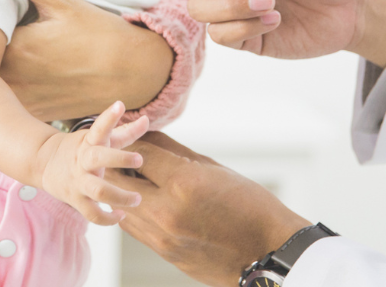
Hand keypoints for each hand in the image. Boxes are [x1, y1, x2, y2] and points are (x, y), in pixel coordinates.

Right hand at [36, 101, 148, 224]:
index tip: (120, 105)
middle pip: (98, 157)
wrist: (43, 162)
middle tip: (139, 159)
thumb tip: (147, 120)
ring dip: (120, 196)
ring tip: (137, 199)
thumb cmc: (81, 149)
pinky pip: (92, 214)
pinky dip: (107, 219)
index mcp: (89, 142)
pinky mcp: (76, 199)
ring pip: (98, 190)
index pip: (99, 127)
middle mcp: (83, 160)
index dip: (109, 117)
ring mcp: (79, 181)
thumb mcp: (100, 138)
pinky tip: (121, 216)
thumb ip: (125, 132)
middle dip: (119, 158)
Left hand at [107, 132, 307, 285]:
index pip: (138, 153)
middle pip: (118, 179)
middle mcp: (167, 211)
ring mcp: (163, 236)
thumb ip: (174, 151)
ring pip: (120, 205)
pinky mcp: (164, 253)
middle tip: (120, 152)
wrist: (269, 252)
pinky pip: (133, 227)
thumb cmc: (250, 205)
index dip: (129, 140)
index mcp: (184, 183)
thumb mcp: (214, 169)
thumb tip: (146, 133)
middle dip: (116, 162)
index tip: (128, 133)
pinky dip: (132, 209)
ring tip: (132, 175)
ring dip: (121, 188)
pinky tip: (143, 199)